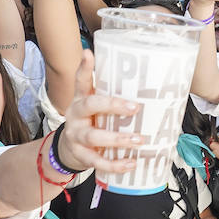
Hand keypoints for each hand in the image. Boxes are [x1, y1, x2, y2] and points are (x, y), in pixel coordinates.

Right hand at [54, 52, 143, 173]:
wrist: (69, 150)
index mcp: (81, 99)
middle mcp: (75, 115)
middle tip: (135, 107)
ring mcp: (76, 135)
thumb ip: (113, 98)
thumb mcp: (95, 108)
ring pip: (94, 136)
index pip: (81, 80)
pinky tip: (131, 163)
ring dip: (118, 139)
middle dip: (112, 105)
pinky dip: (115, 164)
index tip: (89, 54)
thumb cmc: (91, 123)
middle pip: (90, 106)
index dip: (84, 67)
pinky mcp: (80, 155)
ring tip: (138, 140)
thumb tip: (150, 91)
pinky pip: (97, 161)